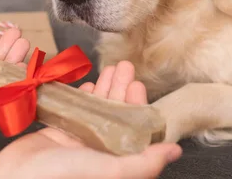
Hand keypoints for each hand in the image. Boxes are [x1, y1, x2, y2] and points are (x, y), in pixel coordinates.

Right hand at [0, 61, 181, 178]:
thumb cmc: (60, 178)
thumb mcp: (110, 171)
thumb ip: (143, 162)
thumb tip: (175, 150)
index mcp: (113, 161)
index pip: (132, 129)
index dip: (137, 104)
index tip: (137, 83)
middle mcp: (98, 152)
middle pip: (115, 115)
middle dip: (120, 88)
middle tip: (124, 65)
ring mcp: (76, 143)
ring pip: (94, 110)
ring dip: (102, 88)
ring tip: (109, 67)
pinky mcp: (56, 136)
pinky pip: (72, 112)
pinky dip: (79, 97)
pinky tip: (86, 86)